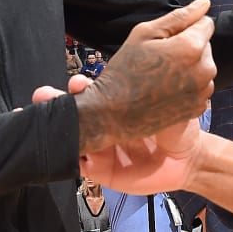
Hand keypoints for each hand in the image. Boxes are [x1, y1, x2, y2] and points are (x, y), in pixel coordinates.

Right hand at [37, 78, 207, 193]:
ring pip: (72, 136)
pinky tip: (68, 148)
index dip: (79, 87)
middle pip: (72, 112)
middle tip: (44, 95)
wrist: (188, 158)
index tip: (78, 82)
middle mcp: (104, 124)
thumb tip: (144, 61)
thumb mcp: (168, 99)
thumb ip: (152, 85)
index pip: (89, 92)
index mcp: (115, 105)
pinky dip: (71, 155)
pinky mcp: (100, 170)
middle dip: (55, 101)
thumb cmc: (177, 124)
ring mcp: (100, 147)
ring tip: (46, 115)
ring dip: (56, 125)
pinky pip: (80, 163)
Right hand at [64, 0, 215, 155]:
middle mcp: (205, 70)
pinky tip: (166, 91)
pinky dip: (188, 86)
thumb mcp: (145, 33)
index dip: (185, 27)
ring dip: (189, 67)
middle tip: (159, 59)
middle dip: (188, 47)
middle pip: (205, 46)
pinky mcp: (199, 108)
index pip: (206, 24)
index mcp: (192, 48)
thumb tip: (205, 3)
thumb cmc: (126, 69)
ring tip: (161, 76)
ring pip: (203, 67)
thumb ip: (179, 17)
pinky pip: (199, 87)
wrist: (114, 113)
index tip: (166, 39)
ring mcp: (204, 91)